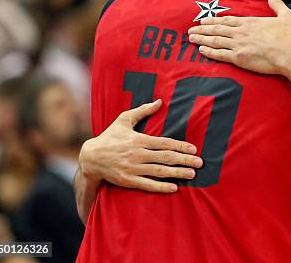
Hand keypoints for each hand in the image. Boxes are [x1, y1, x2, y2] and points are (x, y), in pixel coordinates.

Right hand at [80, 100, 202, 192]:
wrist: (90, 158)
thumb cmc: (110, 136)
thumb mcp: (124, 120)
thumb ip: (142, 110)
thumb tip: (160, 101)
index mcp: (138, 140)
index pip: (164, 143)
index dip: (180, 146)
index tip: (194, 149)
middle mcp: (137, 154)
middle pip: (165, 158)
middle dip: (184, 160)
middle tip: (200, 163)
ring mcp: (133, 168)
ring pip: (159, 172)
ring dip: (177, 173)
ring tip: (192, 174)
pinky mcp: (128, 180)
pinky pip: (147, 185)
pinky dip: (161, 187)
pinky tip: (174, 188)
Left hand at [188, 0, 290, 73]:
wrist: (289, 53)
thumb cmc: (289, 37)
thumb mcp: (285, 16)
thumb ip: (276, 5)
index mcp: (250, 22)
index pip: (227, 20)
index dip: (214, 20)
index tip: (204, 20)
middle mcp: (241, 32)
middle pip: (217, 29)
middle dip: (202, 29)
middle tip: (191, 29)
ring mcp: (238, 45)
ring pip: (215, 40)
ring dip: (202, 39)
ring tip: (191, 38)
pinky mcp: (239, 58)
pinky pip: (219, 54)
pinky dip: (209, 52)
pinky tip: (201, 50)